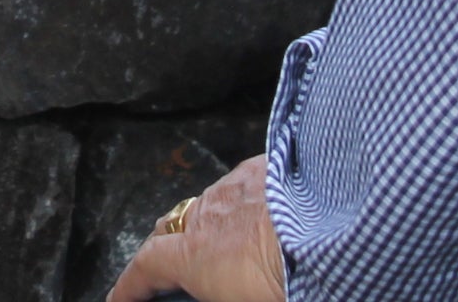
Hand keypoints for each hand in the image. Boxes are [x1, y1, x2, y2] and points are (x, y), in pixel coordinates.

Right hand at [104, 156, 285, 301]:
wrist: (340, 228)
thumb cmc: (292, 279)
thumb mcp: (245, 296)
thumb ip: (224, 289)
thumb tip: (224, 287)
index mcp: (197, 257)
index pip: (146, 268)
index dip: (129, 287)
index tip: (117, 299)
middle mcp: (206, 216)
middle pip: (170, 229)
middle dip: (165, 248)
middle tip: (170, 271)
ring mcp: (235, 187)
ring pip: (209, 206)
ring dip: (211, 226)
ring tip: (231, 245)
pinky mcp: (266, 168)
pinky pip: (243, 187)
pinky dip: (244, 203)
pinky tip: (267, 217)